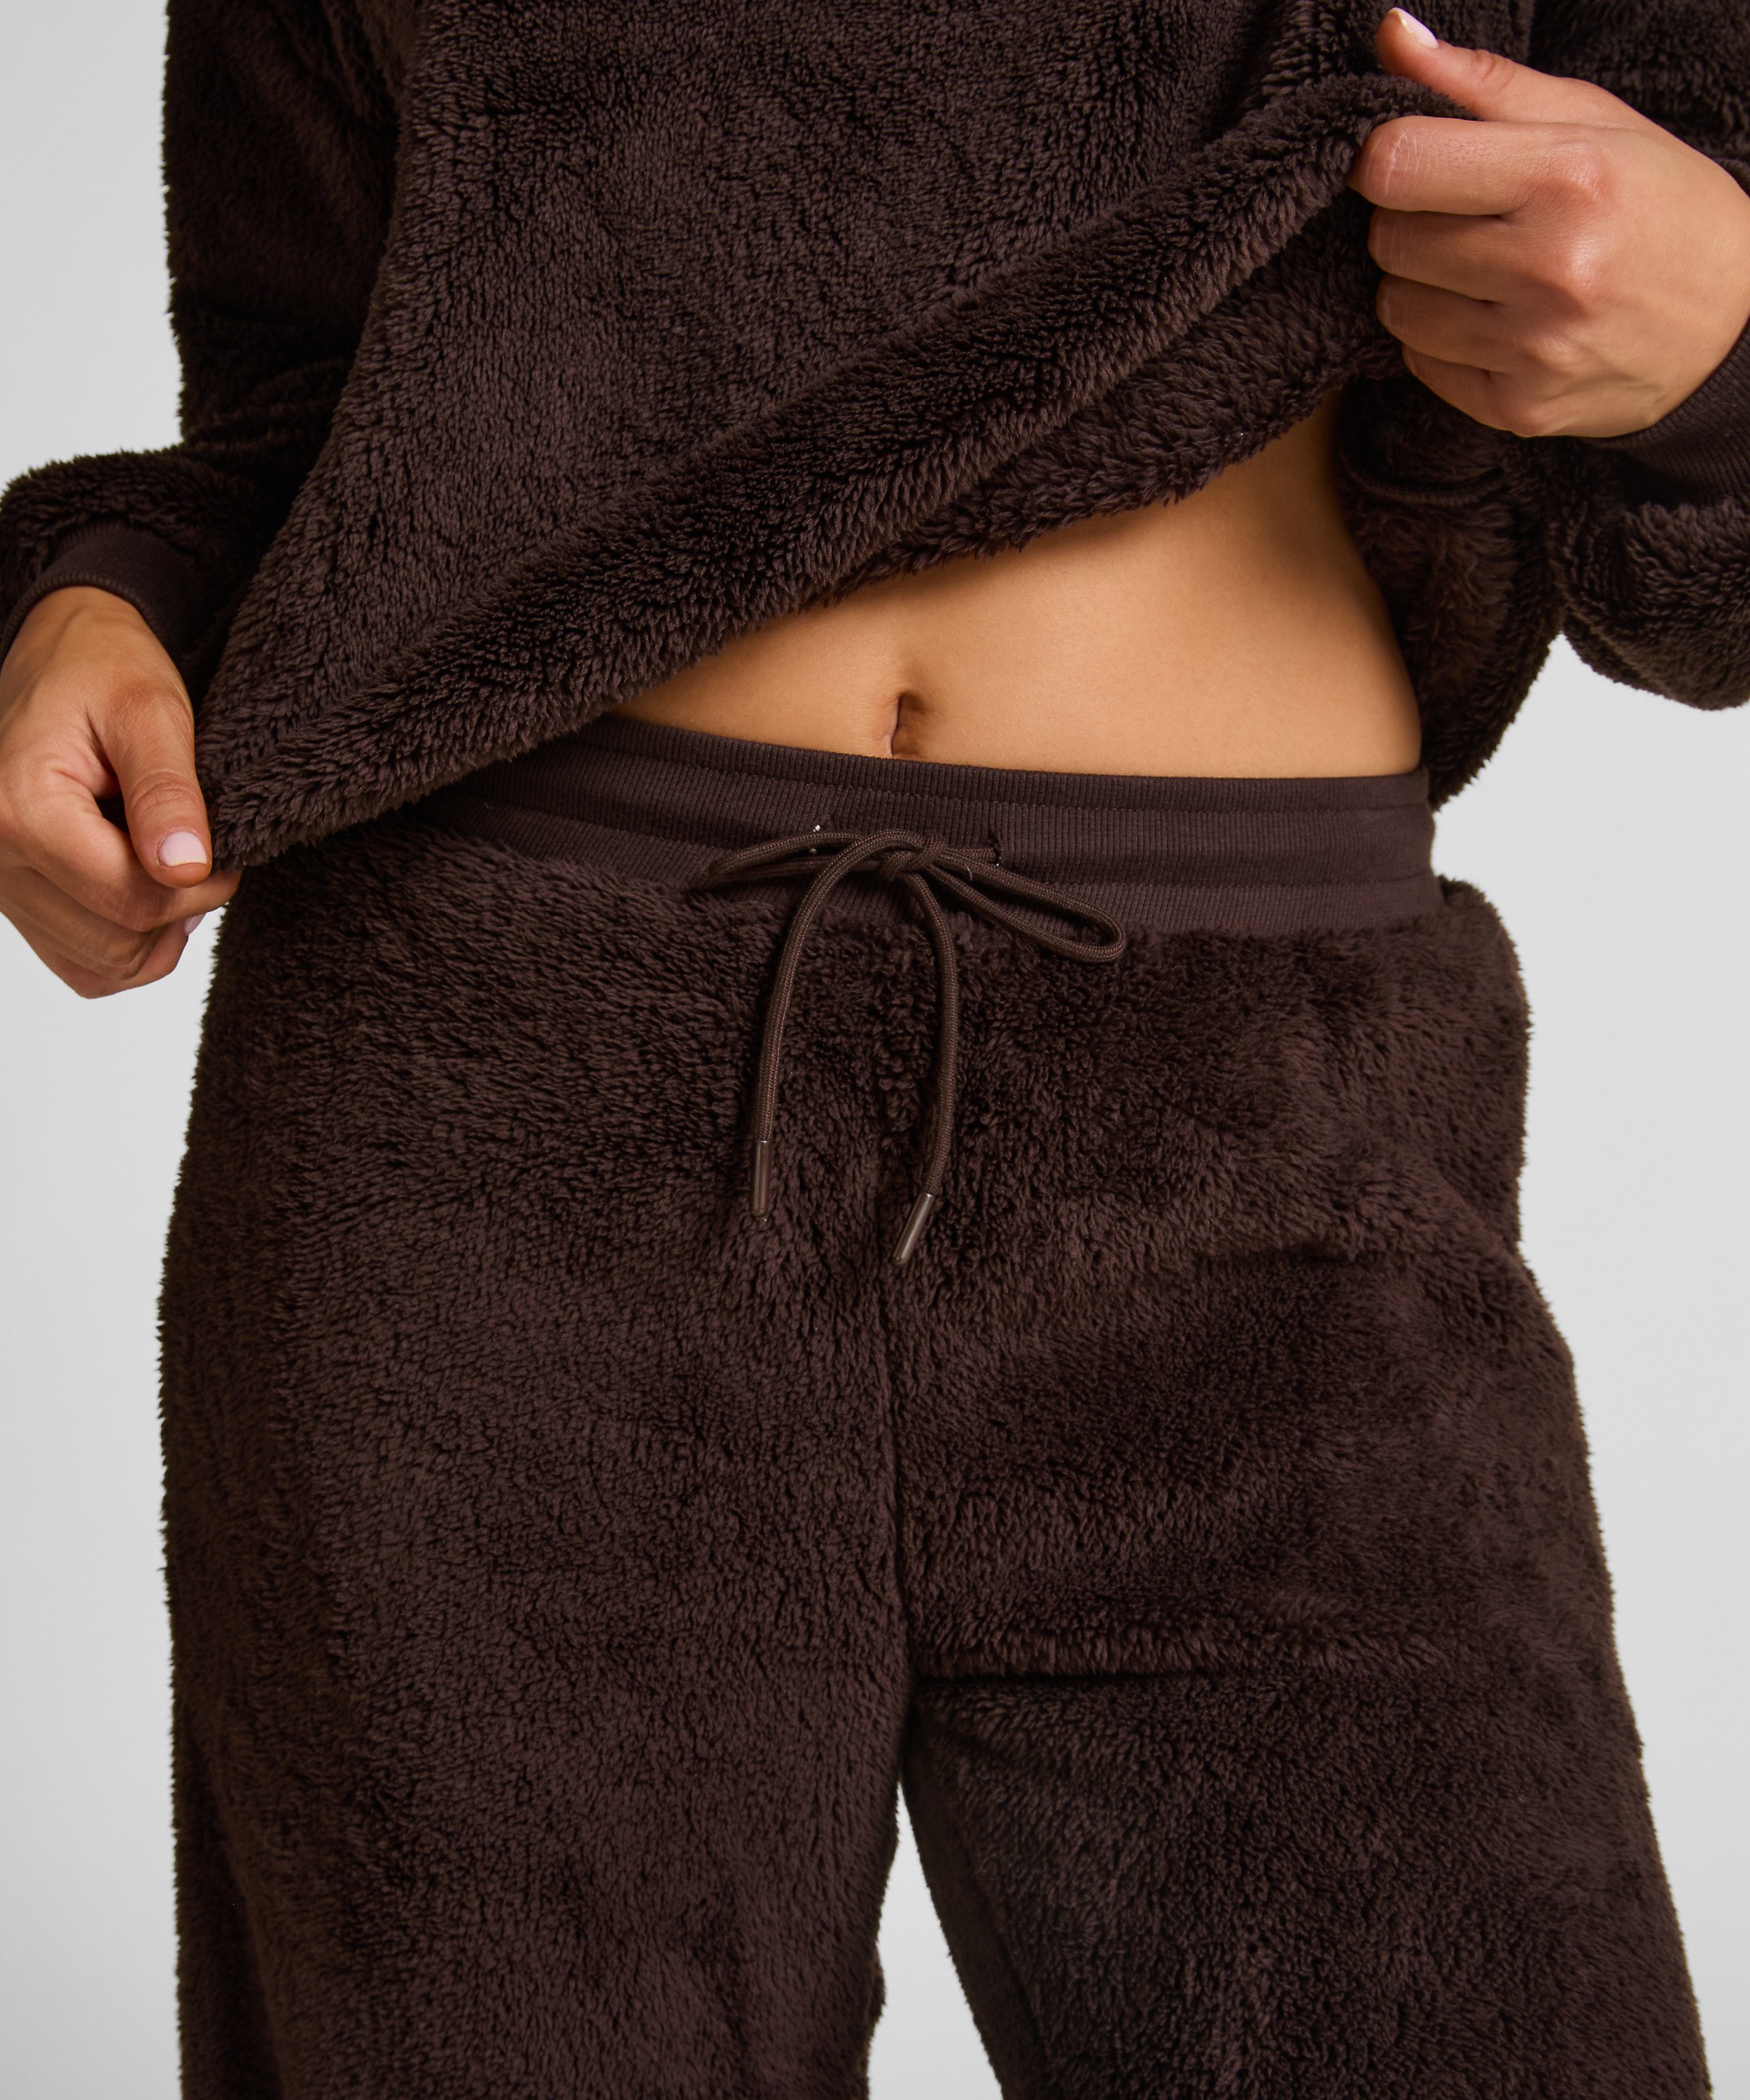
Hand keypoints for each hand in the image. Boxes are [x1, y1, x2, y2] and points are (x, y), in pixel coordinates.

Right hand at [0, 588, 236, 995]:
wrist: (62, 654)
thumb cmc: (104, 671)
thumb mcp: (152, 712)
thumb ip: (168, 793)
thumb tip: (186, 870)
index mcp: (19, 810)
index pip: (130, 899)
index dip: (200, 886)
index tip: (223, 849)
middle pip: (117, 939)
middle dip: (179, 907)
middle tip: (199, 850)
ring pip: (103, 963)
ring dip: (155, 928)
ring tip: (167, 861)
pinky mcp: (16, 902)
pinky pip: (83, 964)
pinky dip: (126, 941)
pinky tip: (143, 888)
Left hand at [1349, 8, 1749, 436]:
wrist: (1734, 321)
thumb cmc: (1657, 206)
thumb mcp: (1589, 121)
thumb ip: (1481, 82)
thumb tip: (1390, 37)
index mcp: (1567, 177)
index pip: (1398, 164)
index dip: (1385, 160)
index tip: (1407, 161)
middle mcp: (1550, 266)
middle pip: (1390, 239)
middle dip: (1409, 222)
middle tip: (1463, 218)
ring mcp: (1534, 347)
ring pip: (1397, 307)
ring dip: (1421, 285)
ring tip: (1483, 270)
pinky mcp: (1518, 407)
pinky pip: (1420, 364)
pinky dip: (1440, 341)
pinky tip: (1496, 320)